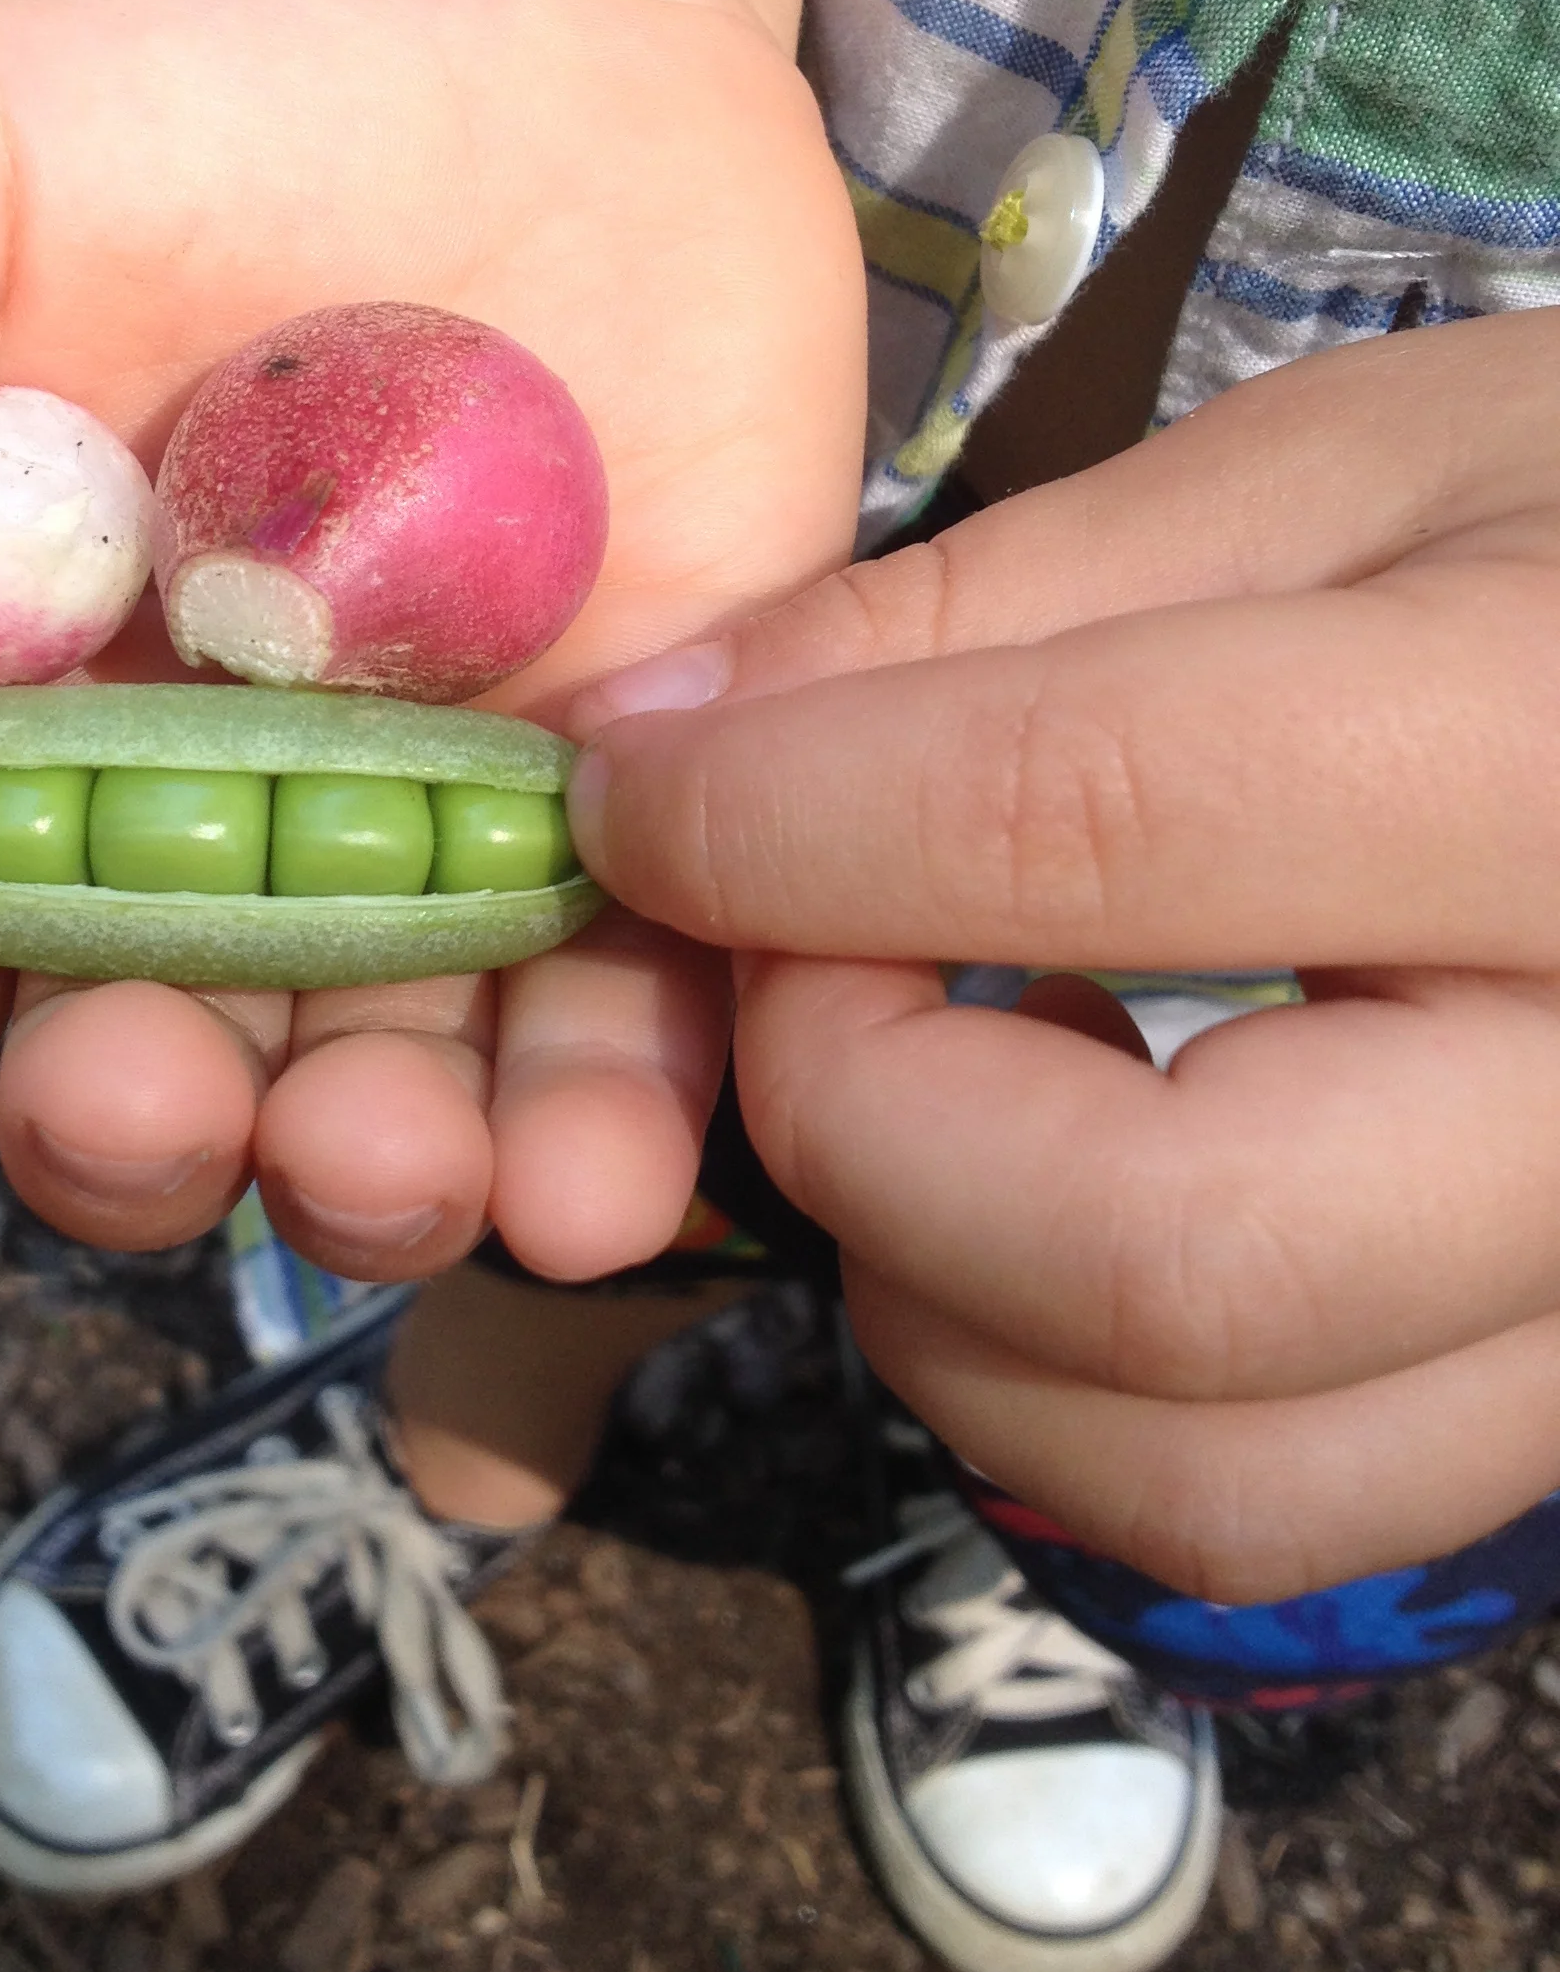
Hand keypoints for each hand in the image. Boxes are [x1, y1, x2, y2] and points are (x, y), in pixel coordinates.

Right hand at [0, 0, 863, 1307]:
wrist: (526, 25)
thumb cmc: (183, 99)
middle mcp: (195, 844)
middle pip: (130, 1061)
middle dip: (123, 1127)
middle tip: (136, 1108)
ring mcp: (423, 847)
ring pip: (380, 1086)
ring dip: (379, 1171)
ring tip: (392, 1162)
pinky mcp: (642, 808)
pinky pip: (629, 1004)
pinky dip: (619, 1104)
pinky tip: (611, 1170)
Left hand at [566, 315, 1559, 1600]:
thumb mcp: (1344, 466)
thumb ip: (991, 618)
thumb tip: (663, 757)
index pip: (1093, 830)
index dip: (782, 827)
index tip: (627, 798)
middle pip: (1161, 1258)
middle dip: (869, 1125)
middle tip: (796, 966)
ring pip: (1208, 1462)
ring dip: (946, 1298)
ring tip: (926, 1080)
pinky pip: (1287, 1505)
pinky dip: (1077, 1395)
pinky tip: (1060, 1190)